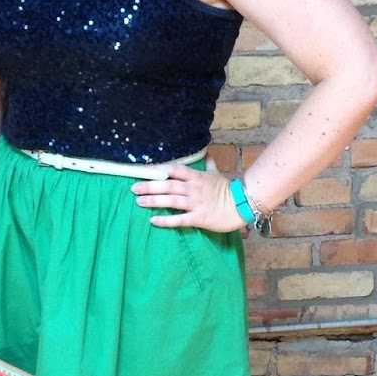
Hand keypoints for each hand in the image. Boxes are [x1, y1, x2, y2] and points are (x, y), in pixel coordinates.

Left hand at [131, 157, 245, 232]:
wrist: (242, 205)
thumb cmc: (228, 190)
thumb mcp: (216, 174)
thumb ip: (209, 165)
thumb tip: (207, 154)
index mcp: (197, 177)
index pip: (175, 170)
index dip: (159, 169)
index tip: (144, 170)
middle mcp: (194, 189)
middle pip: (168, 185)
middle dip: (150, 186)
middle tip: (134, 188)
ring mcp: (196, 203)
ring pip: (171, 200)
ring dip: (154, 200)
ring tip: (139, 202)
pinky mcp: (199, 218)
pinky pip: (180, 219)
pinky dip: (166, 220)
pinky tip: (153, 220)